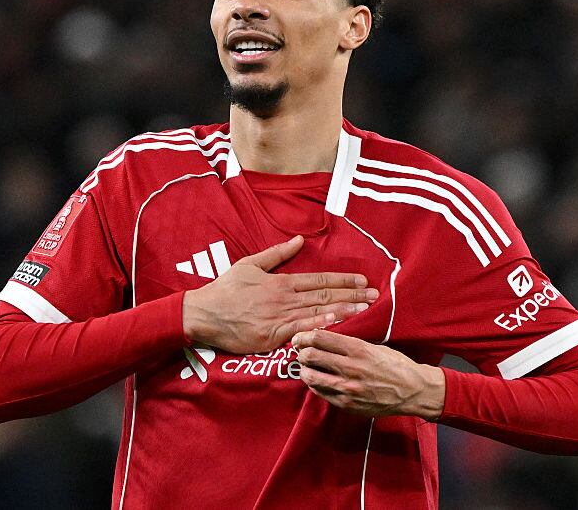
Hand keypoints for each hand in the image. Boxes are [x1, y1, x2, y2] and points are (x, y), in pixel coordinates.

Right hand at [182, 235, 377, 353]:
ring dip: (344, 311)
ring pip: (317, 313)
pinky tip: (337, 325)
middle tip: (374, 295)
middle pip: (324, 296)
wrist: (204, 314)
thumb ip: (277, 253)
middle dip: (351, 295)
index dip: (342, 280)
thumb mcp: (250, 264)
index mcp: (280, 282)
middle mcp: (284, 299)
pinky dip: (320, 327)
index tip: (362, 280)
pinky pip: (301, 331)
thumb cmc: (225, 289)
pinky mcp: (272, 337)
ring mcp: (279, 318)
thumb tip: (299, 240)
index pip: (318, 280)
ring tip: (365, 309)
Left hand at [292, 329, 445, 419]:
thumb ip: (350, 343)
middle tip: (299, 350)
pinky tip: (317, 380)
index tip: (300, 336)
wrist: (413, 391)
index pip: (321, 338)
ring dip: (305, 369)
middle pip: (311, 356)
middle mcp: (351, 368)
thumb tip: (325, 338)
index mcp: (358, 349)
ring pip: (312, 377)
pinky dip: (315, 385)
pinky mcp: (347, 404)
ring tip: (305, 366)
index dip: (305, 335)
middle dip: (301, 351)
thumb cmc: (395, 365)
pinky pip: (321, 393)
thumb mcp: (375, 346)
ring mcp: (348, 388)